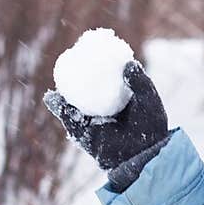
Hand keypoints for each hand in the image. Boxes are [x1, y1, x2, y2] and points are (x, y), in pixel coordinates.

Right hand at [43, 59, 167, 170]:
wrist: (143, 155)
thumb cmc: (150, 129)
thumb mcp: (149, 101)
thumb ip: (140, 82)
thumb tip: (127, 63)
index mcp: (119, 99)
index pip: (105, 78)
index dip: (97, 64)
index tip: (90, 48)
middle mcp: (104, 109)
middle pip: (86, 88)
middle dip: (75, 74)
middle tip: (69, 57)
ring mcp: (92, 121)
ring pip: (73, 102)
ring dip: (63, 90)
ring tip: (58, 73)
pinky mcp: (84, 135)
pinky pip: (69, 120)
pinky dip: (60, 109)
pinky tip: (52, 97)